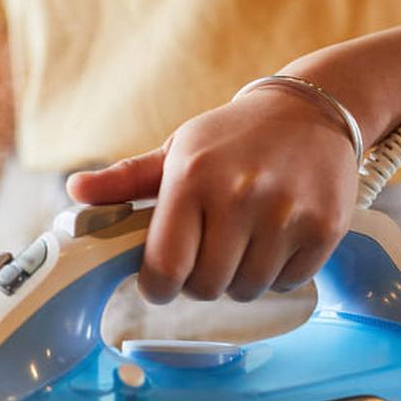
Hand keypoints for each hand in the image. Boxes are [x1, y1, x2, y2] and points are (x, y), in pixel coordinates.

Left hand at [66, 85, 359, 302]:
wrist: (311, 111)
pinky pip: (288, 283)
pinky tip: (277, 239)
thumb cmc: (233, 138)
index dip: (159, 286)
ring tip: (244, 242)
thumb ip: (126, 179)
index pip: (164, 268)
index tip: (163, 280)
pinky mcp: (324, 227)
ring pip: (248, 290)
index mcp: (192, 176)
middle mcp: (239, 194)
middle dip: (202, 282)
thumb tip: (76, 191)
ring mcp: (286, 212)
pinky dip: (279, 273)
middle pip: (206, 288)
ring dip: (241, 279)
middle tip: (210, 253)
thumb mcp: (178, 150)